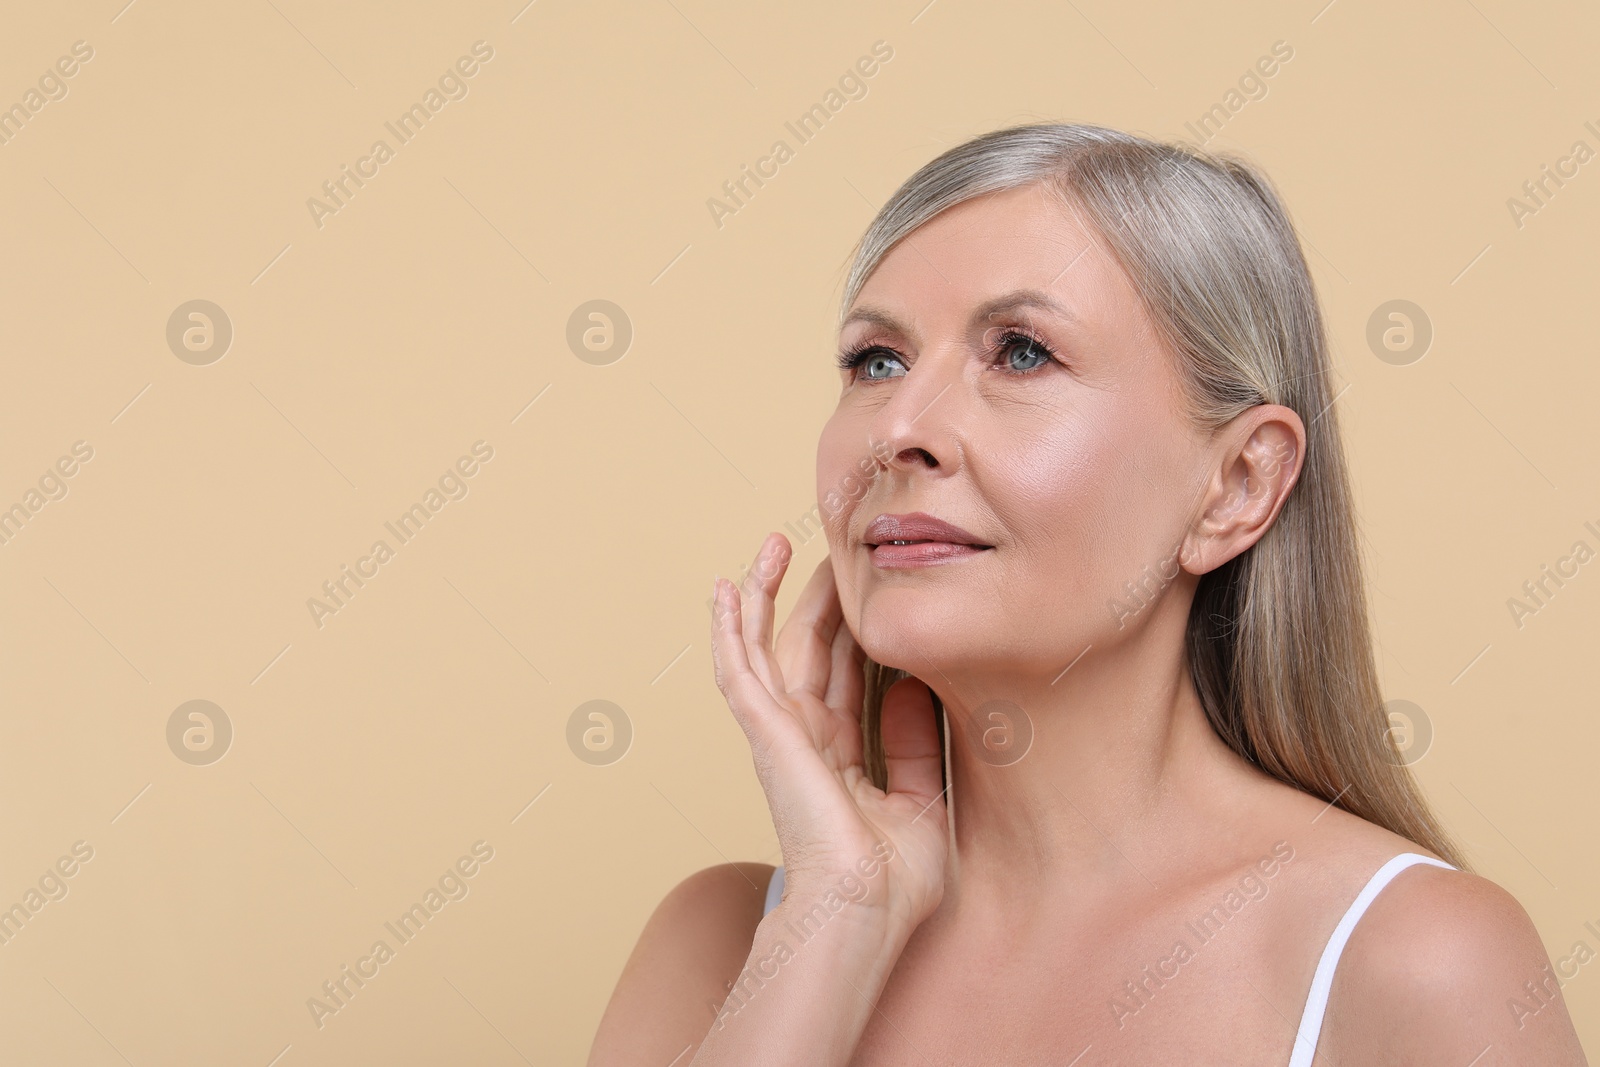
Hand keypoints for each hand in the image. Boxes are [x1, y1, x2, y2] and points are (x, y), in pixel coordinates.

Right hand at [710, 532, 948, 932]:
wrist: (865, 911)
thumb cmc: (894, 881)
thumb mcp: (923, 798)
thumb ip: (915, 742)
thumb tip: (913, 686)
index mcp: (839, 754)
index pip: (845, 675)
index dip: (853, 630)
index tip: (869, 589)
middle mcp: (805, 738)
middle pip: (808, 648)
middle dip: (816, 597)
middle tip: (832, 548)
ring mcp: (780, 733)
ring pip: (765, 646)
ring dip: (765, 594)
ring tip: (773, 544)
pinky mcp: (765, 731)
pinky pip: (739, 668)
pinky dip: (730, 628)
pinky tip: (728, 589)